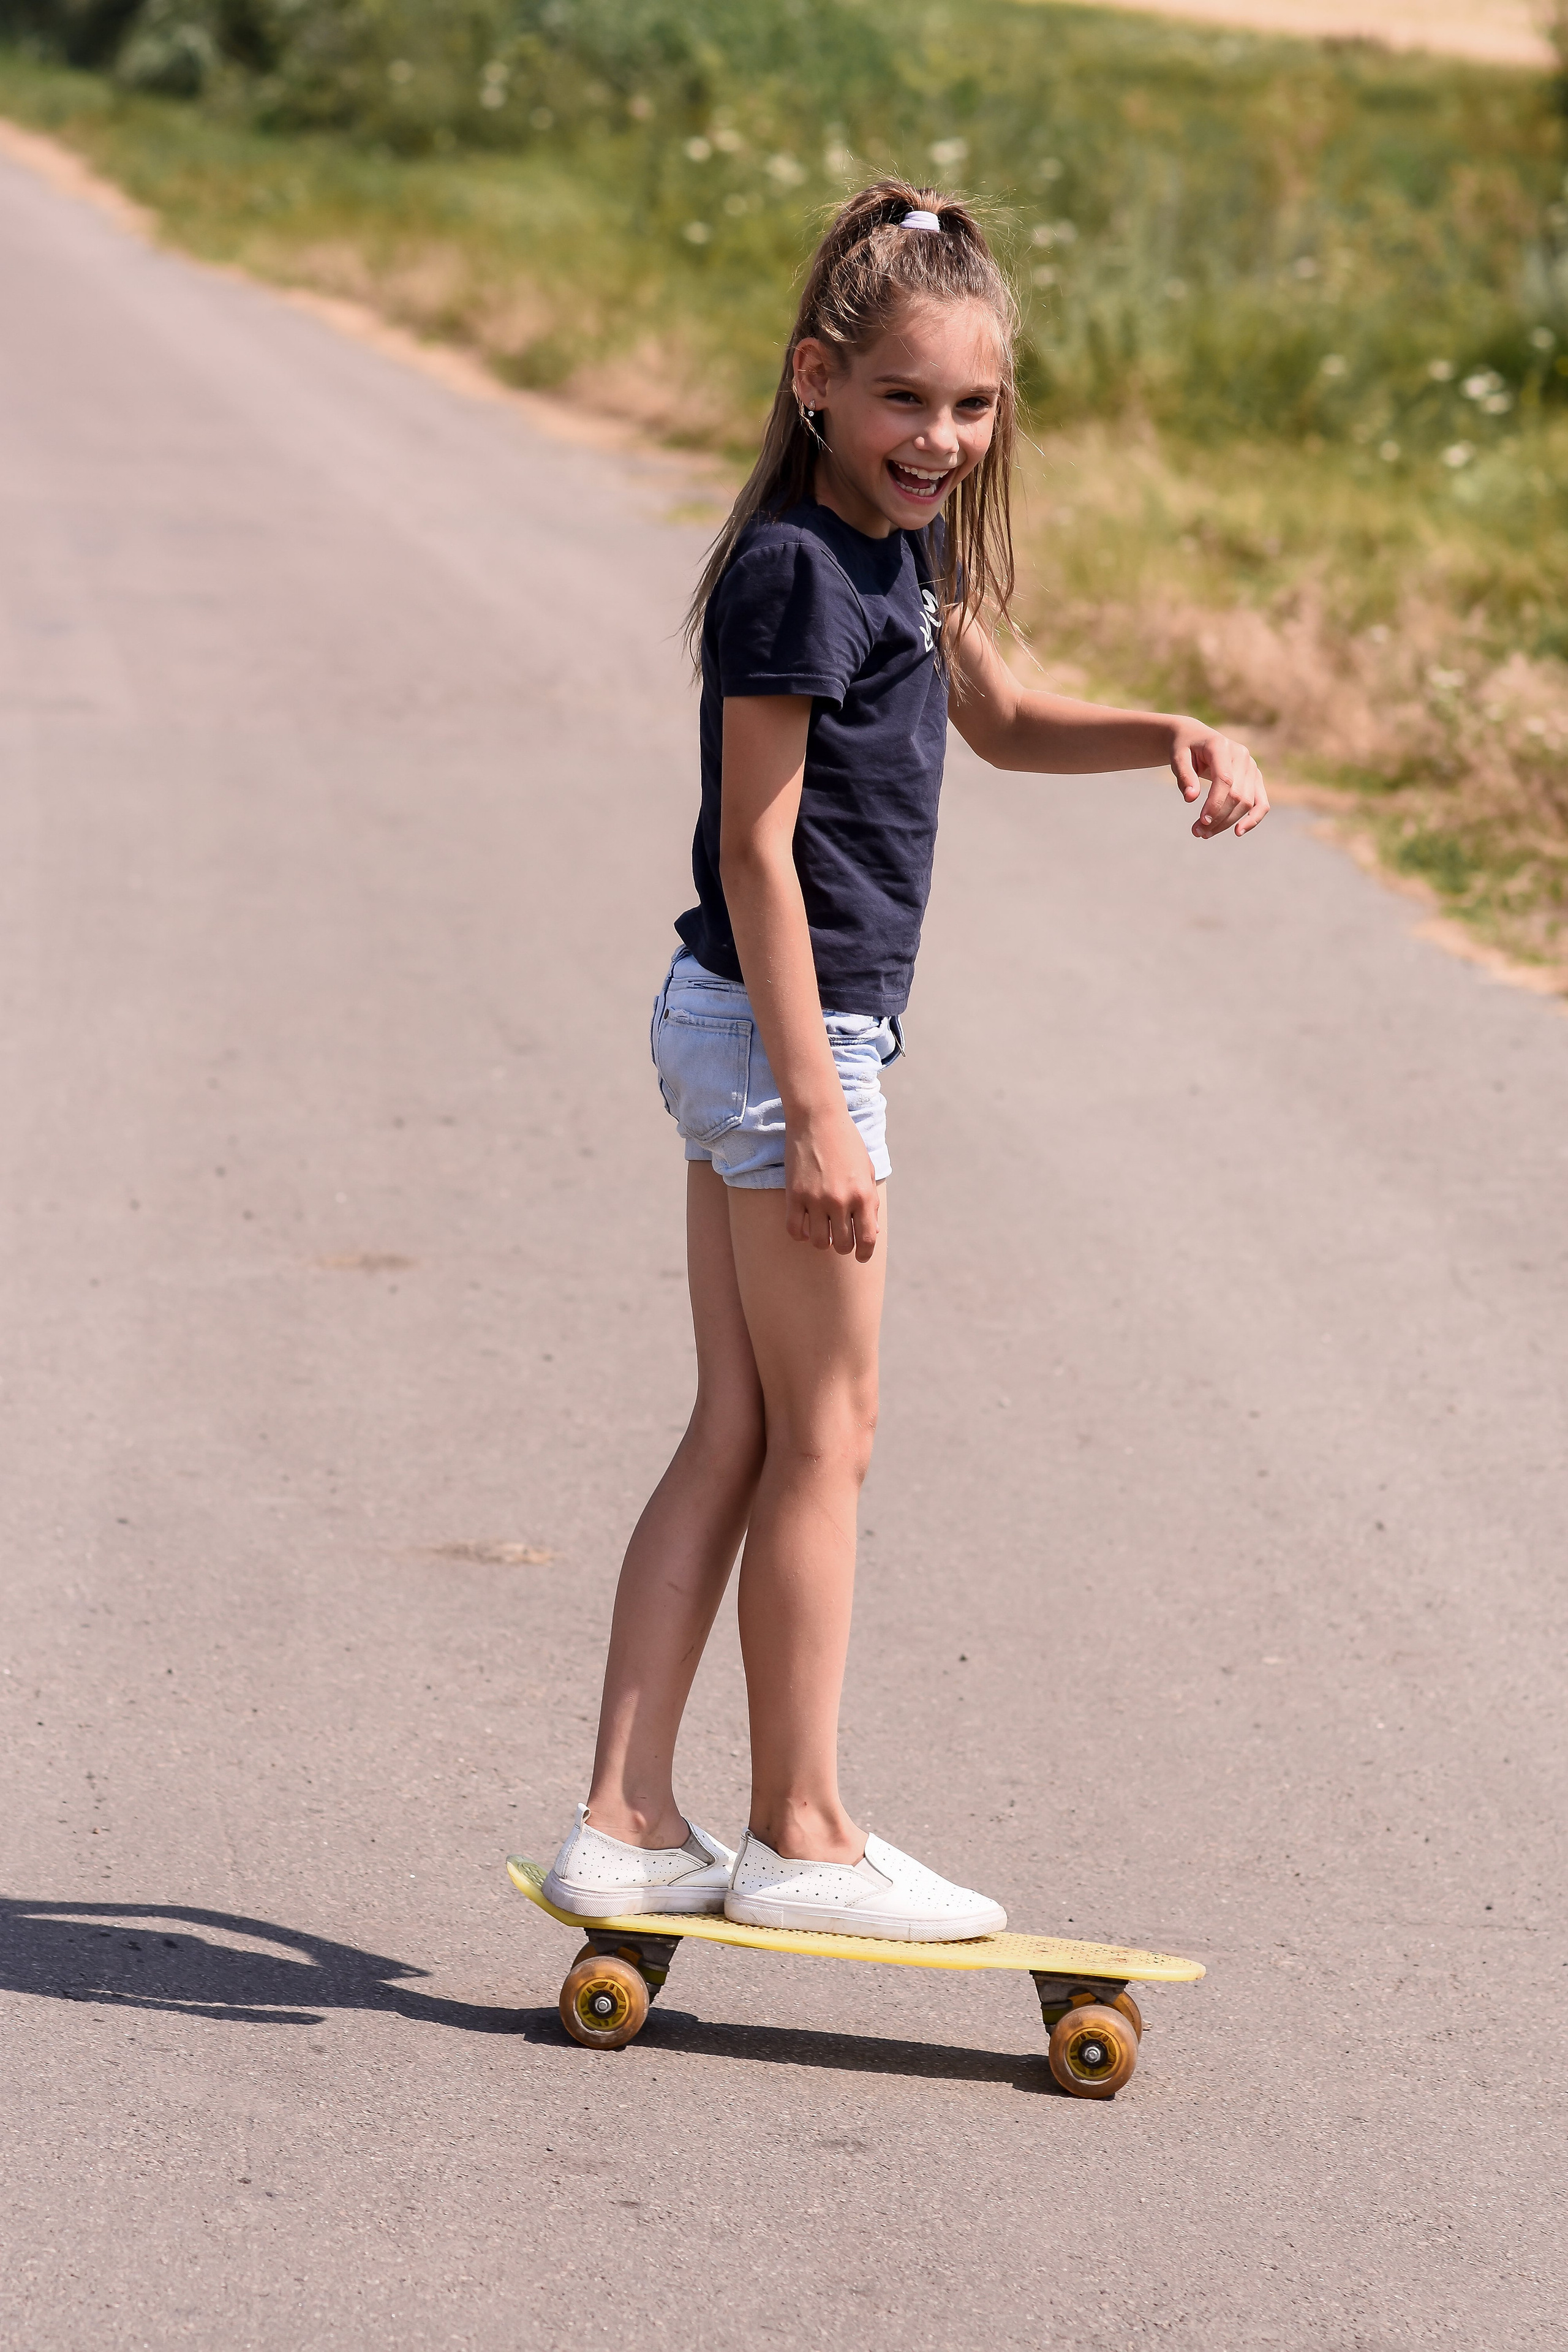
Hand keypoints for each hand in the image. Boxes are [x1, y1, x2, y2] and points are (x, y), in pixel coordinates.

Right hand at [784, 1109, 879, 1259]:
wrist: (818, 1119)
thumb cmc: (847, 1144)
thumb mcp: (866, 1171)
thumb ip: (870, 1202)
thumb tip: (871, 1232)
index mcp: (863, 1194)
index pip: (867, 1239)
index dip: (865, 1253)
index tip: (861, 1255)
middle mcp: (840, 1200)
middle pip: (842, 1245)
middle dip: (843, 1246)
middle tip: (840, 1237)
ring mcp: (815, 1199)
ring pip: (818, 1242)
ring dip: (822, 1240)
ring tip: (822, 1229)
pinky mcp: (794, 1195)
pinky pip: (794, 1230)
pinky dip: (800, 1234)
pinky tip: (805, 1225)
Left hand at [1170, 722, 1268, 839]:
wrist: (1196, 738)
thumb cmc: (1185, 748)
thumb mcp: (1177, 757)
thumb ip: (1184, 776)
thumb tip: (1191, 798)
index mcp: (1221, 746)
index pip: (1224, 780)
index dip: (1215, 803)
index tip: (1201, 822)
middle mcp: (1242, 755)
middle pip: (1237, 795)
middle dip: (1218, 818)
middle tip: (1197, 832)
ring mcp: (1251, 767)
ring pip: (1248, 802)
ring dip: (1228, 822)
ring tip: (1206, 834)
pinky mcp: (1255, 778)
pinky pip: (1261, 802)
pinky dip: (1253, 819)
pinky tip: (1238, 832)